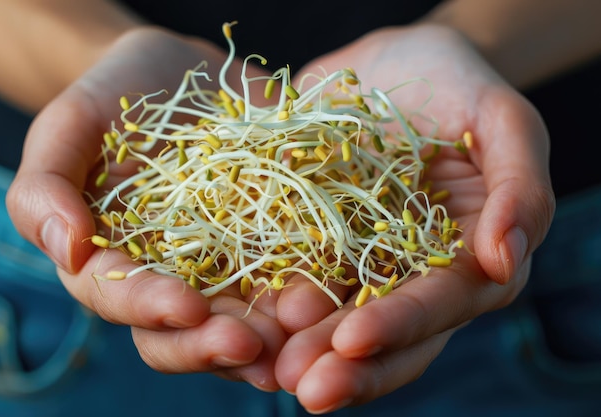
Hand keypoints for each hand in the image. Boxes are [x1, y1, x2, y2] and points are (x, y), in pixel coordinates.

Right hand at [6, 27, 285, 389]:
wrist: (186, 74)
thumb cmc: (117, 97)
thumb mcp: (70, 127)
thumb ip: (45, 186)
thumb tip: (63, 250)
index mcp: (117, 262)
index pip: (123, 300)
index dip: (150, 308)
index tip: (185, 308)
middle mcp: (176, 278)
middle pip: (190, 332)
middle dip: (218, 345)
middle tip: (252, 347)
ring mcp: (233, 264)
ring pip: (252, 318)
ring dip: (279, 337)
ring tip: (304, 334)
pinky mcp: (281, 240)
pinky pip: (302, 272)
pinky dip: (320, 289)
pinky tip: (340, 296)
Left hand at [272, 23, 554, 412]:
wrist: (391, 62)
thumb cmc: (458, 82)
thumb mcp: (502, 118)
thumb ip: (521, 187)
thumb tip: (506, 261)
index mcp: (468, 258)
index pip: (441, 303)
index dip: (401, 324)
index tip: (355, 339)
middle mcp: (411, 273)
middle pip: (384, 331)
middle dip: (345, 363)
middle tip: (302, 387)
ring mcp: (358, 261)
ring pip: (331, 317)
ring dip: (299, 346)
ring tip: (263, 366)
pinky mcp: (313, 239)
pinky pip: (289, 273)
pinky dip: (265, 300)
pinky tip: (237, 318)